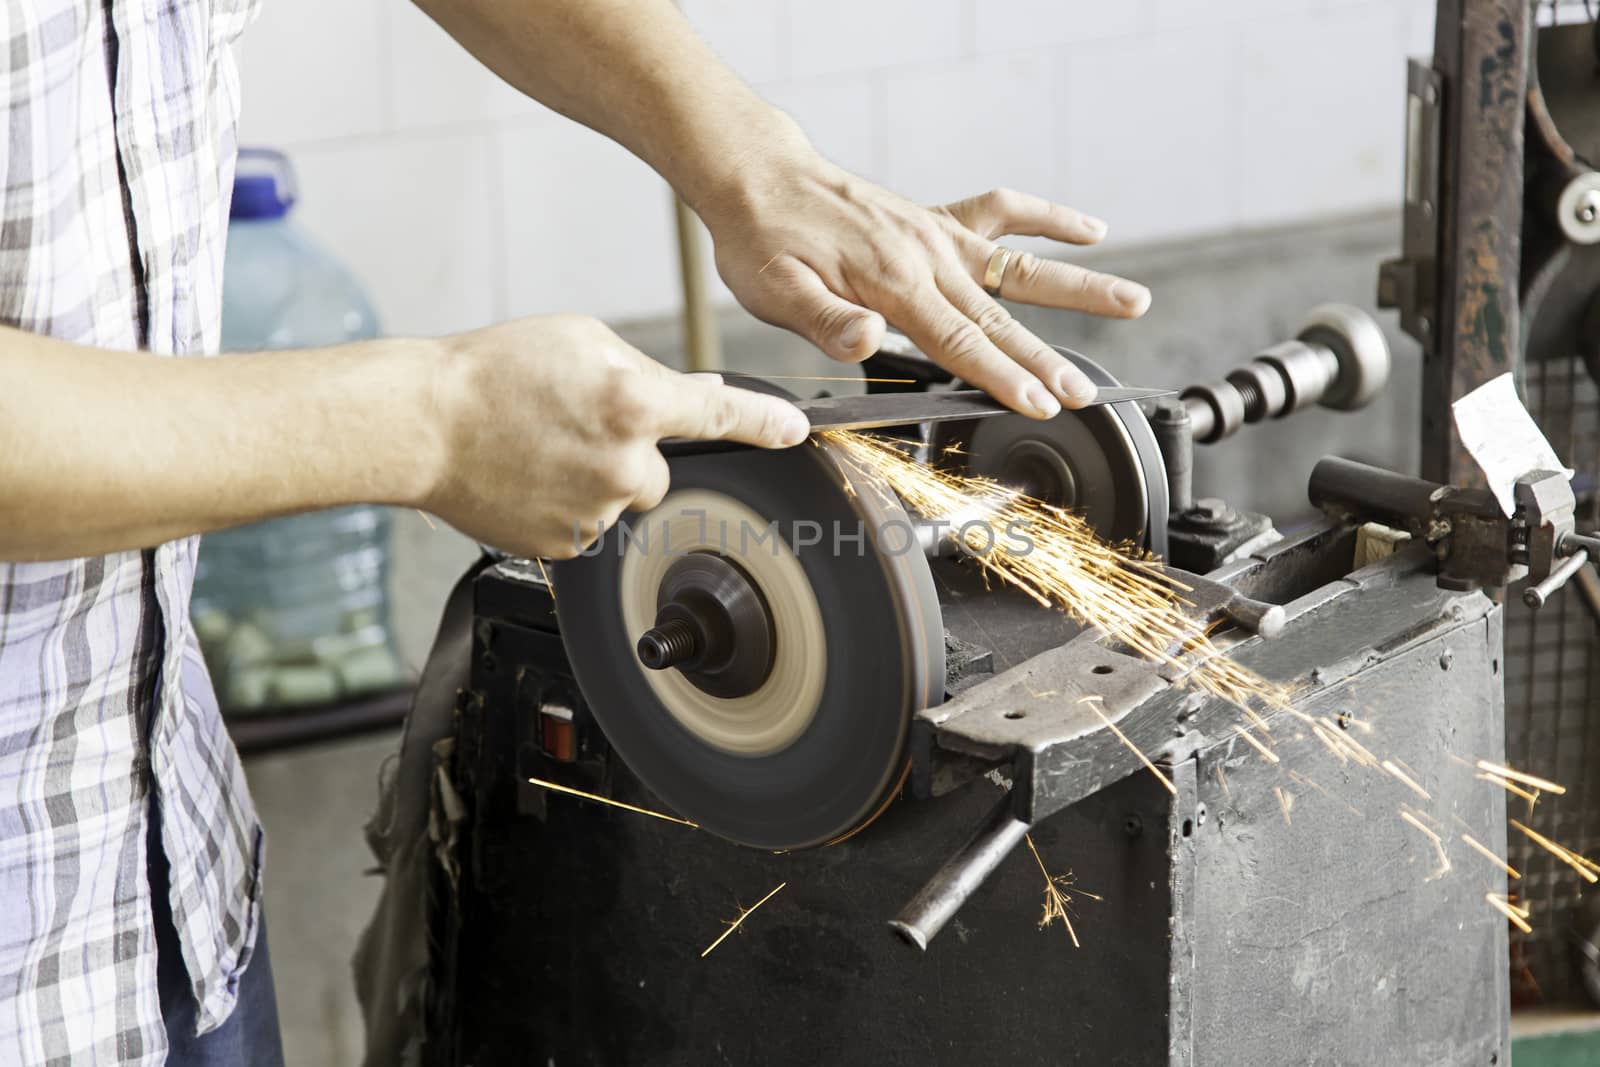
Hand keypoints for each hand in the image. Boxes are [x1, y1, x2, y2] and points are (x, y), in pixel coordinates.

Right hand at [421, 314, 808, 557]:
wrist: (422, 424)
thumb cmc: (492, 373)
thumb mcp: (579, 341)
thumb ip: (645, 370)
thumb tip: (693, 393)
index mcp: (635, 403)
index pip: (721, 416)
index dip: (765, 423)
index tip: (794, 431)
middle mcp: (624, 464)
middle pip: (661, 470)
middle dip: (630, 454)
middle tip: (574, 429)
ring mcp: (595, 511)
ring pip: (621, 501)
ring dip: (596, 481)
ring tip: (541, 450)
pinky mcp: (565, 545)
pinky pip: (586, 526)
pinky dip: (566, 507)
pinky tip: (529, 477)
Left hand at [700, 154, 1150, 419]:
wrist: (759, 178)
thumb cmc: (763, 240)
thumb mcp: (774, 291)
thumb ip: (825, 320)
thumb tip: (866, 339)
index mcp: (892, 284)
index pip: (959, 342)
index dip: (1003, 377)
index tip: (1042, 402)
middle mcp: (926, 257)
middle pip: (998, 318)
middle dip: (1046, 360)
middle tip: (1087, 393)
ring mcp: (937, 237)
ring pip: (1019, 267)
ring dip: (1078, 288)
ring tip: (1135, 301)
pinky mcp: (936, 222)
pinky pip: (1003, 213)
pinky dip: (1048, 218)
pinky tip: (1089, 230)